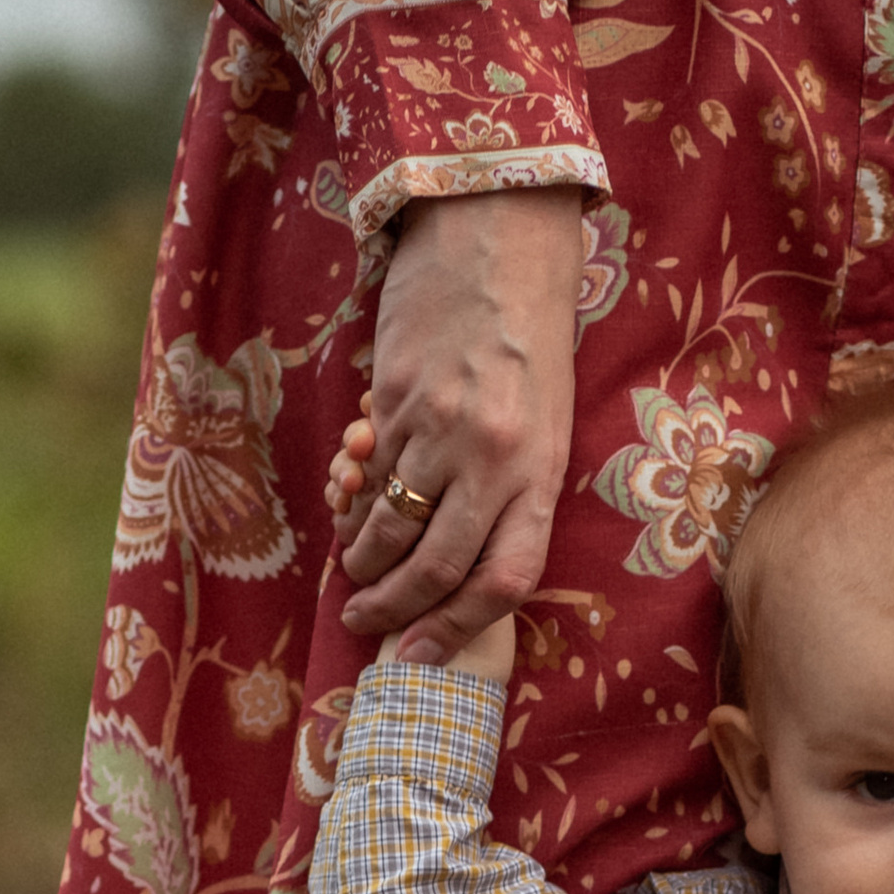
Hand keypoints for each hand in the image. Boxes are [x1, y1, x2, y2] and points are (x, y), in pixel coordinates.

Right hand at [333, 187, 582, 660]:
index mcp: (540, 472)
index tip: (419, 654)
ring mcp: (439, 429)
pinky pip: (368, 473)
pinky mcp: (395, 399)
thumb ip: (510, 492)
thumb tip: (459, 564)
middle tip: (365, 625)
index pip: (503, 580)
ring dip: (363, 561)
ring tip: (353, 574)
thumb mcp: (544, 423)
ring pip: (389, 524)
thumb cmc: (529, 340)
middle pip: (435, 566)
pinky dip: (353, 502)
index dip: (457, 629)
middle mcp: (492, 458)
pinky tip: (349, 508)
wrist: (496, 238)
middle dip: (393, 609)